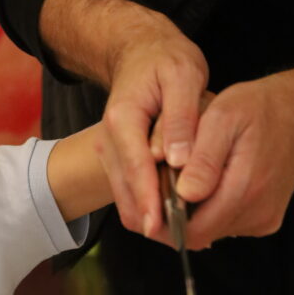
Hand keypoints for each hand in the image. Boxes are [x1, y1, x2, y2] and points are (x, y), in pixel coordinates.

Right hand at [98, 15, 207, 236]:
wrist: (139, 52)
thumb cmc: (165, 60)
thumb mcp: (183, 77)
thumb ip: (179, 119)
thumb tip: (175, 160)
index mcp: (123, 120)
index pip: (135, 167)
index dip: (147, 199)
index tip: (159, 226)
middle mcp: (110, 140)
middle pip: (124, 189)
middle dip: (148, 219)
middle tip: (179, 242)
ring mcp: (111, 151)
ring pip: (124, 196)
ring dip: (148, 219)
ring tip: (183, 238)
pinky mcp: (119, 159)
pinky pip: (129, 190)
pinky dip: (147, 208)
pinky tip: (174, 221)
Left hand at [177, 68, 293, 247]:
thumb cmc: (258, 108)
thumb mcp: (223, 118)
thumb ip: (204, 159)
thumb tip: (185, 193)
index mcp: (245, 189)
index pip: (191, 231)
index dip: (164, 223)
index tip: (148, 204)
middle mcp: (257, 212)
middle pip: (199, 235)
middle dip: (174, 218)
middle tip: (159, 189)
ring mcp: (262, 218)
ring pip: (211, 231)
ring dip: (192, 214)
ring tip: (183, 182)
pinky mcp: (264, 218)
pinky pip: (227, 224)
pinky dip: (210, 210)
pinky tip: (205, 184)